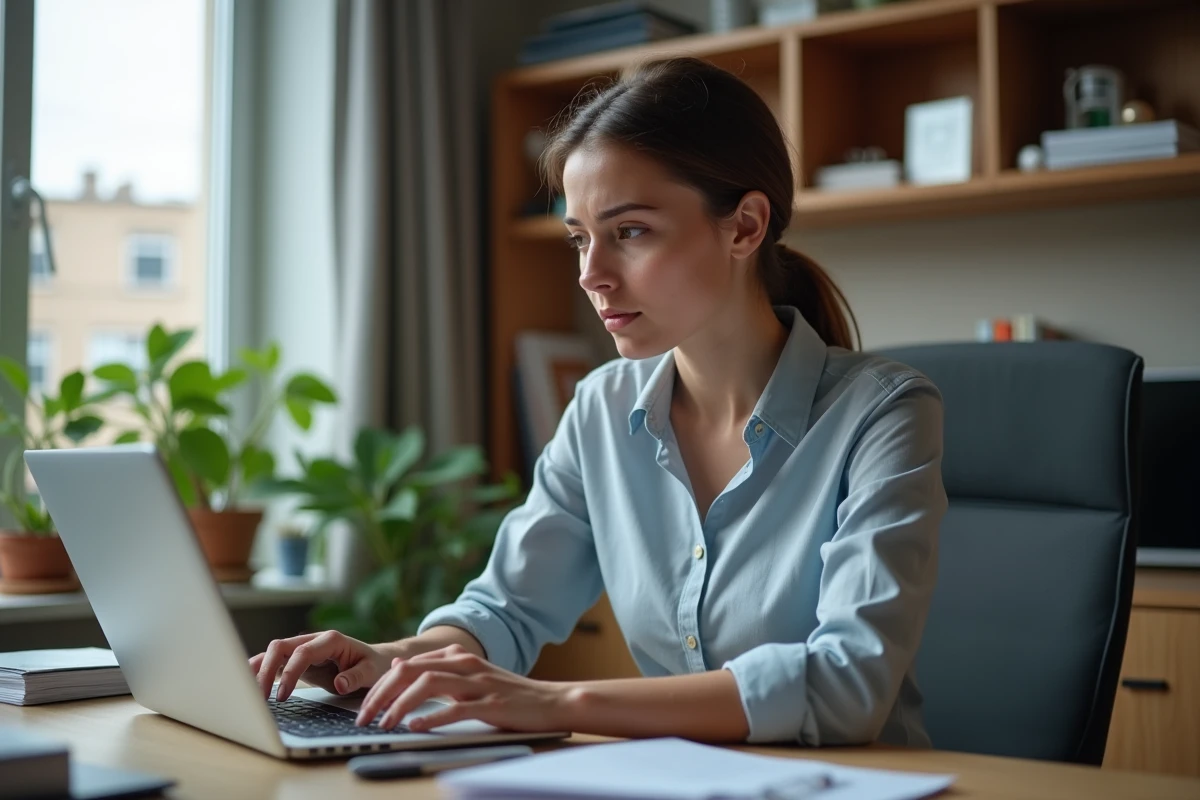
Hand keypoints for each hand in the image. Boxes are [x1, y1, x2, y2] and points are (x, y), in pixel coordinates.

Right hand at [249, 630, 392, 701]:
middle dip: (267, 670)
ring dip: (259, 669)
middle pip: (281, 647)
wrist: (375, 660)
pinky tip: (247, 682)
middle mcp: (313, 640)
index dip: (290, 673)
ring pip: (273, 652)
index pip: (302, 652)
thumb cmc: (374, 665)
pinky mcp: (297, 659)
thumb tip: (339, 683)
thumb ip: (356, 676)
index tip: (282, 696)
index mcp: (331, 640)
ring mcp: (303, 648)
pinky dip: (260, 669)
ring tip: (245, 691)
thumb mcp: (372, 672)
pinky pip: (275, 661)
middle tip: (261, 698)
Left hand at [355, 644, 569, 732]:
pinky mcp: (491, 704)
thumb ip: (436, 672)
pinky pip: (455, 709)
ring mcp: (478, 683)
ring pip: (428, 685)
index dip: (379, 686)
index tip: (363, 707)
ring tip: (384, 723)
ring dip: (400, 705)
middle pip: (410, 671)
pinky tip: (415, 727)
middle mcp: (465, 664)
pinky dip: (431, 718)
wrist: (551, 701)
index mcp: (457, 656)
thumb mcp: (469, 677)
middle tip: (363, 717)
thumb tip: (398, 668)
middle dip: (380, 694)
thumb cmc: (508, 694)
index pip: (407, 665)